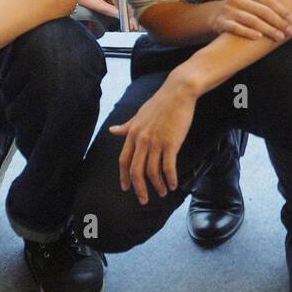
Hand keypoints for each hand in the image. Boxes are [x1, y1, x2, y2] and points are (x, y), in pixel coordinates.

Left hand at [109, 84, 195, 204]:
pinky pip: (168, 167)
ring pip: (152, 172)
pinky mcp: (171, 143)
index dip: (124, 177)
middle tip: (143, 200)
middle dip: (139, 188)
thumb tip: (112, 130)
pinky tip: (173, 185)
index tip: (127, 188)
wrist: (178, 92)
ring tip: (163, 193)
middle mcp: (142, 140)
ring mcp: (156, 142)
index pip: (124, 161)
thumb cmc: (160, 102)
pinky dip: (170, 179)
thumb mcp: (139, 115)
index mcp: (133, 134)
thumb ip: (126, 126)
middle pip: (136, 171)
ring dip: (157, 186)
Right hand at [212, 0, 291, 41]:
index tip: (291, 20)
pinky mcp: (222, 22)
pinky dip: (248, 32)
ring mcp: (228, 9)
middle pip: (262, 11)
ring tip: (279, 37)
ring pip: (252, 21)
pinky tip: (259, 37)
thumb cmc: (248, 1)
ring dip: (268, 30)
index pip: (268, 0)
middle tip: (288, 31)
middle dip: (278, 22)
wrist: (223, 13)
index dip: (282, 10)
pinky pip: (236, 28)